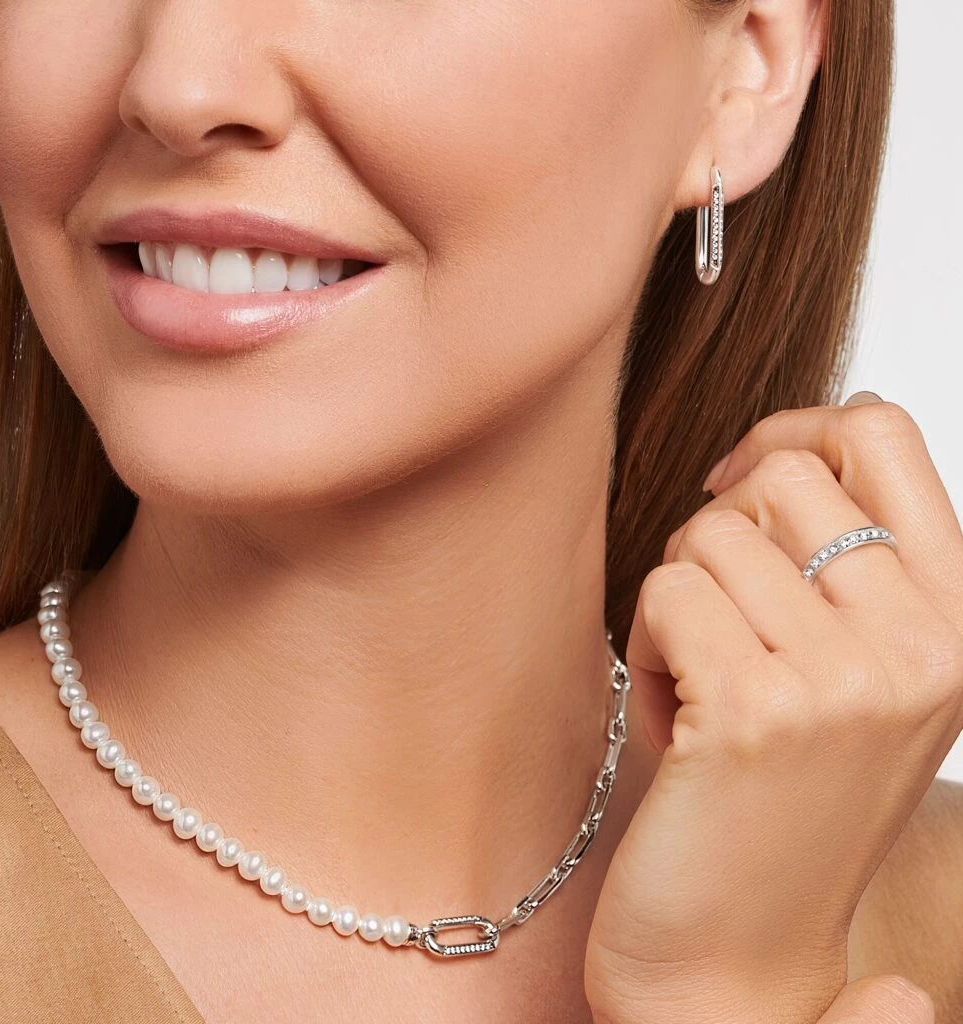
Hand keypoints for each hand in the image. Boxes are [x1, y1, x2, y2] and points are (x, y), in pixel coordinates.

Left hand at [583, 394, 962, 1023]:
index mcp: (957, 617)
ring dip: (679, 599)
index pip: (883, 434)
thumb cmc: (777, 789)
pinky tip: (675, 717)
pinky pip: (665, 592)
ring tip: (702, 684)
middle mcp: (926, 643)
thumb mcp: (851, 661)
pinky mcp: (761, 712)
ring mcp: (850, 679)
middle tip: (716, 621)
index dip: (793, 429)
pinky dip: (648, 645)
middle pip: (779, 474)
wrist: (737, 950)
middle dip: (718, 533)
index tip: (735, 483)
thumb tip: (806, 430)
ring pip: (709, 532)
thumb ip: (848, 554)